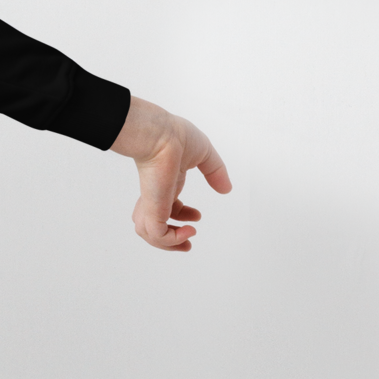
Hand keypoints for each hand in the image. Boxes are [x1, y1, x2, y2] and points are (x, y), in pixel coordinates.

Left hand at [110, 96, 231, 251]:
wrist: (162, 134)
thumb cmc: (176, 137)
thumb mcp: (204, 155)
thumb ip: (215, 172)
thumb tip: (227, 188)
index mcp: (165, 184)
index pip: (168, 208)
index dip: (182, 216)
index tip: (197, 216)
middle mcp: (156, 195)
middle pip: (156, 225)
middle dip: (172, 239)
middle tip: (187, 244)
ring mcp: (153, 203)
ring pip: (151, 234)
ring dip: (170, 244)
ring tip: (186, 242)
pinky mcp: (153, 207)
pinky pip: (157, 234)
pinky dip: (171, 240)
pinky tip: (187, 232)